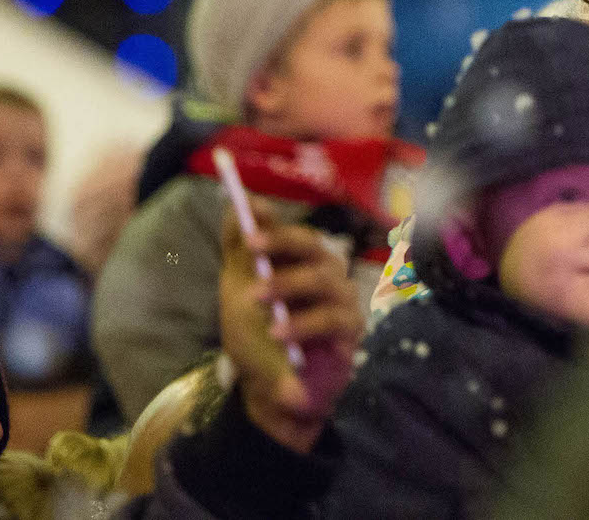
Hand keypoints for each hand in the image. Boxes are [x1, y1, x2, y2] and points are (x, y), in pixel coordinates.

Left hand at [220, 202, 361, 453]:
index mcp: (300, 260)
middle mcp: (327, 271)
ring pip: (322, 280)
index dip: (273, 224)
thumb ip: (238, 248)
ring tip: (260, 308)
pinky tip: (281, 336)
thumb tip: (237, 202)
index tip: (250, 218)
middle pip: (313, 246)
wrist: (269, 387)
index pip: (292, 231)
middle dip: (281, 244)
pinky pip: (333, 319)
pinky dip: (304, 325)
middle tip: (252, 250)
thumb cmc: (258, 333)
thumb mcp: (238, 290)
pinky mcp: (351, 329)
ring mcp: (342, 298)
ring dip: (287, 287)